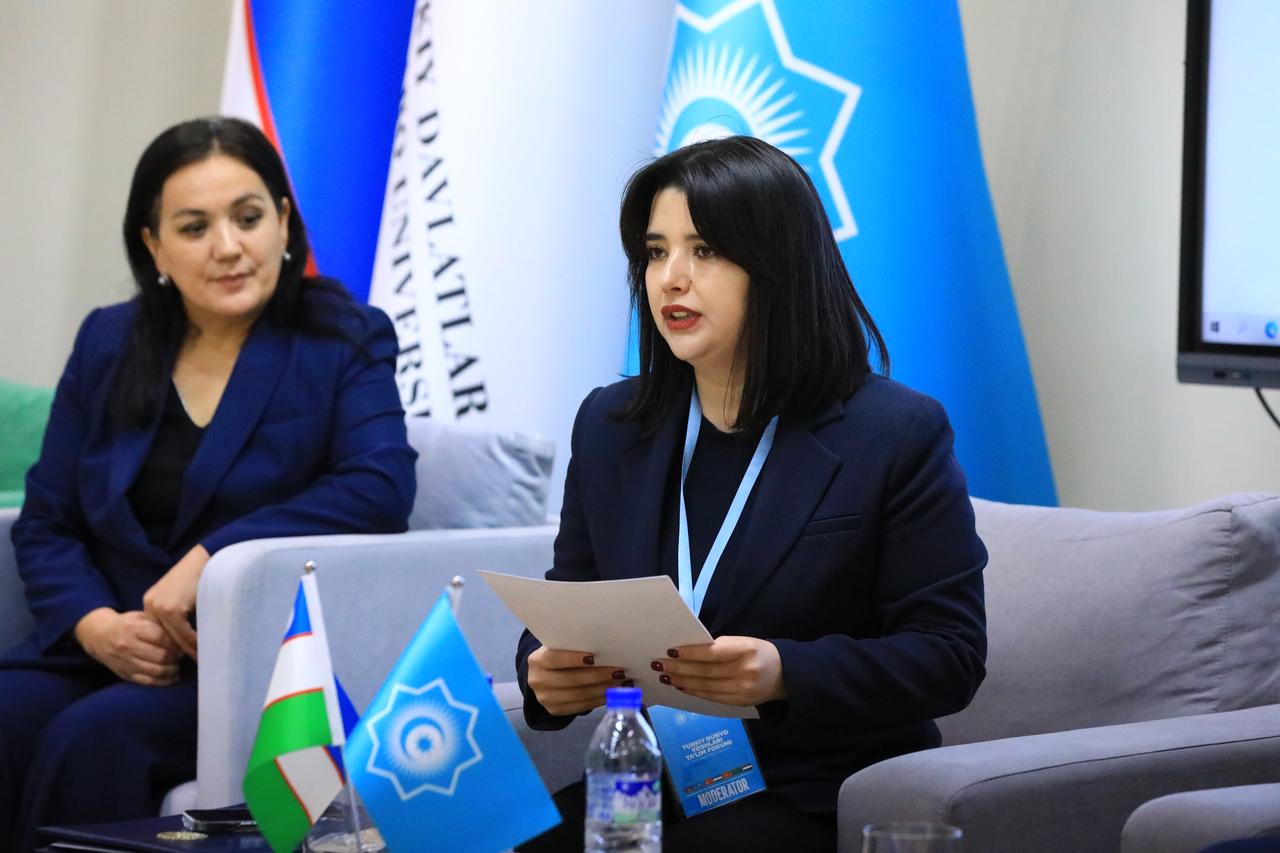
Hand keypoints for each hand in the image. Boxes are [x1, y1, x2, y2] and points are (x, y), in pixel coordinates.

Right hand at [74, 608, 181, 685]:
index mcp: (133, 628)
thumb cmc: (126, 624)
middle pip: (161, 656)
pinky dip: (163, 681)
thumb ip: (159, 624)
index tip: (183, 644)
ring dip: (172, 671)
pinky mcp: (124, 674)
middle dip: (176, 658)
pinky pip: (147, 681)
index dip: (176, 643)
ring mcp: (125, 661)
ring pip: (156, 671)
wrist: (98, 636)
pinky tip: (172, 677)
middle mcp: (128, 646)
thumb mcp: (141, 617)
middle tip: (182, 656)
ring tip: (178, 667)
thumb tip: (182, 635)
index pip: (161, 637)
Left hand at [143, 544, 209, 658]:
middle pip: (163, 638)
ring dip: (186, 651)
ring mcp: (159, 607)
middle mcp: (151, 605)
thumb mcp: (183, 598)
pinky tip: (203, 648)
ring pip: (172, 638)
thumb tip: (184, 642)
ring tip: (200, 659)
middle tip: (191, 663)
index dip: (172, 647)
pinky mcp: (171, 609)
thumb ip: (179, 616)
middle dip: (177, 652)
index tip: (184, 658)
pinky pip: (182, 634)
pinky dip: (194, 643)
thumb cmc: (200, 577)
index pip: (158, 633)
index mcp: (151, 603)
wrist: (208, 558)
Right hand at [526, 646, 627, 715]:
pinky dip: (599, 699)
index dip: (573, 659)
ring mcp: (545, 699)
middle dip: (598, 675)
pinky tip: (613, 693)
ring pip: (579, 695)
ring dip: (603, 689)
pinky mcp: (555, 710)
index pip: (554, 659)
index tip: (594, 657)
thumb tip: (606, 646)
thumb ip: (575, 646)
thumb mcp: (560, 647)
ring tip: (622, 683)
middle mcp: (538, 681)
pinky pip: (581, 706)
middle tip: (619, 671)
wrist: (544, 675)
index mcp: (537, 660)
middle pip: (571, 680)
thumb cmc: (559, 655)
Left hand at [656, 636, 786, 706]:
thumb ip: (722, 647)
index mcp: (747, 650)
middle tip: (659, 664)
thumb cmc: (759, 653)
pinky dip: (694, 691)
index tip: (671, 651)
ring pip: (706, 686)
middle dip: (680, 668)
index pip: (713, 653)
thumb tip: (689, 652)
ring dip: (682, 681)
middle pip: (706, 671)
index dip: (691, 653)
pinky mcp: (739, 703)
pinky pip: (712, 697)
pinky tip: (682, 686)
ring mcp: (742, 690)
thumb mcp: (745, 642)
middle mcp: (745, 672)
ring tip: (666, 676)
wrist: (785, 676)